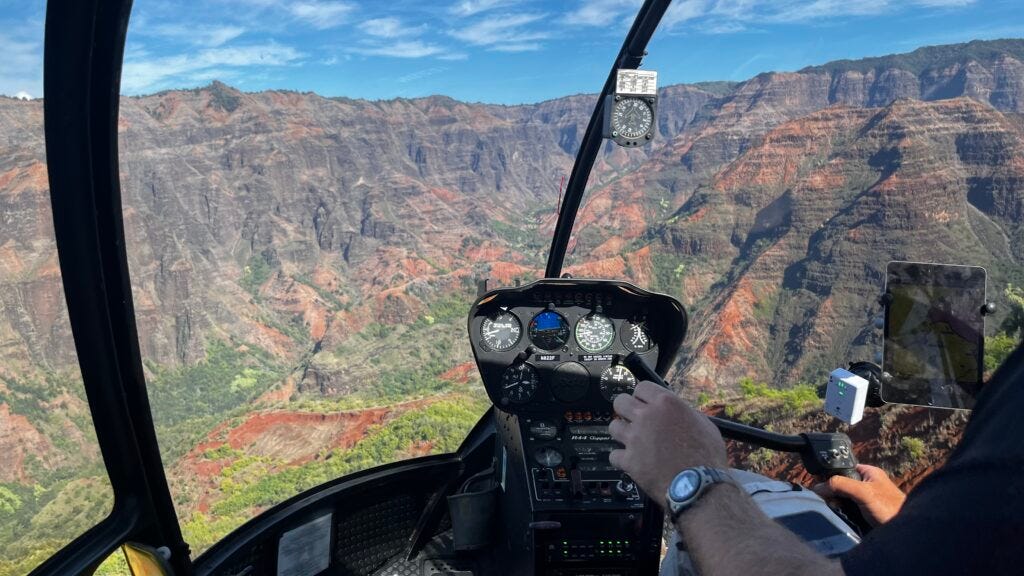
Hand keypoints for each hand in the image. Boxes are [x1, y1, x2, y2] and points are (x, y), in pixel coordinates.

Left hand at [608, 381, 726, 502]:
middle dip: (626, 410)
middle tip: (634, 419)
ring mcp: (635, 438)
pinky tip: (631, 461)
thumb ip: (684, 413)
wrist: (700, 485)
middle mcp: (646, 417)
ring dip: (622, 433)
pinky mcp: (629, 460)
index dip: (642, 396)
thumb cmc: (707, 456)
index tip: (644, 404)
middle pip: (620, 402)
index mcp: (666, 403)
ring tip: (633, 441)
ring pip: (613, 427)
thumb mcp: (704, 424)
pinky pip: (614, 455)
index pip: (641, 387)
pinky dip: (621, 459)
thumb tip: (676, 412)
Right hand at [812, 464, 905, 526]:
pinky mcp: (865, 513)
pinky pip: (847, 510)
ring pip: (842, 498)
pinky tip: (841, 518)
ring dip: (837, 505)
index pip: (842, 468)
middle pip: (840, 484)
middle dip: (833, 493)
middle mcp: (867, 484)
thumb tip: (818, 487)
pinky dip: (842, 514)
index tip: (821, 486)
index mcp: (868, 472)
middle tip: (830, 501)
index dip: (830, 475)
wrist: (904, 533)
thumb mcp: (863, 492)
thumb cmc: (890, 508)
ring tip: (836, 511)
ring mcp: (866, 499)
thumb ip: (840, 485)